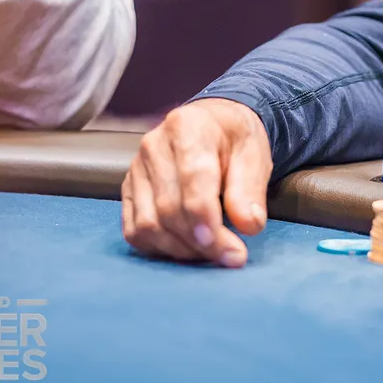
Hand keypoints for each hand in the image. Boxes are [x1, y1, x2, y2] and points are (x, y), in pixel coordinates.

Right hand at [121, 98, 272, 267]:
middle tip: (232, 256)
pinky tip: (187, 248)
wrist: (213, 125)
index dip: (208, 220)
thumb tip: (249, 225)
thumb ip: (250, 189)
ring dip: (181, 249)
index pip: (193, 179)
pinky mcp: (128, 191)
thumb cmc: (234, 140)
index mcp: (187, 127)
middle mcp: (153, 146)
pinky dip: (160, 248)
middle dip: (201, 242)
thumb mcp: (254, 154)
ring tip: (212, 252)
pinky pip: (134, 231)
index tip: (231, 250)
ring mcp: (135, 169)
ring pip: (148, 224)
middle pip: (169, 208)